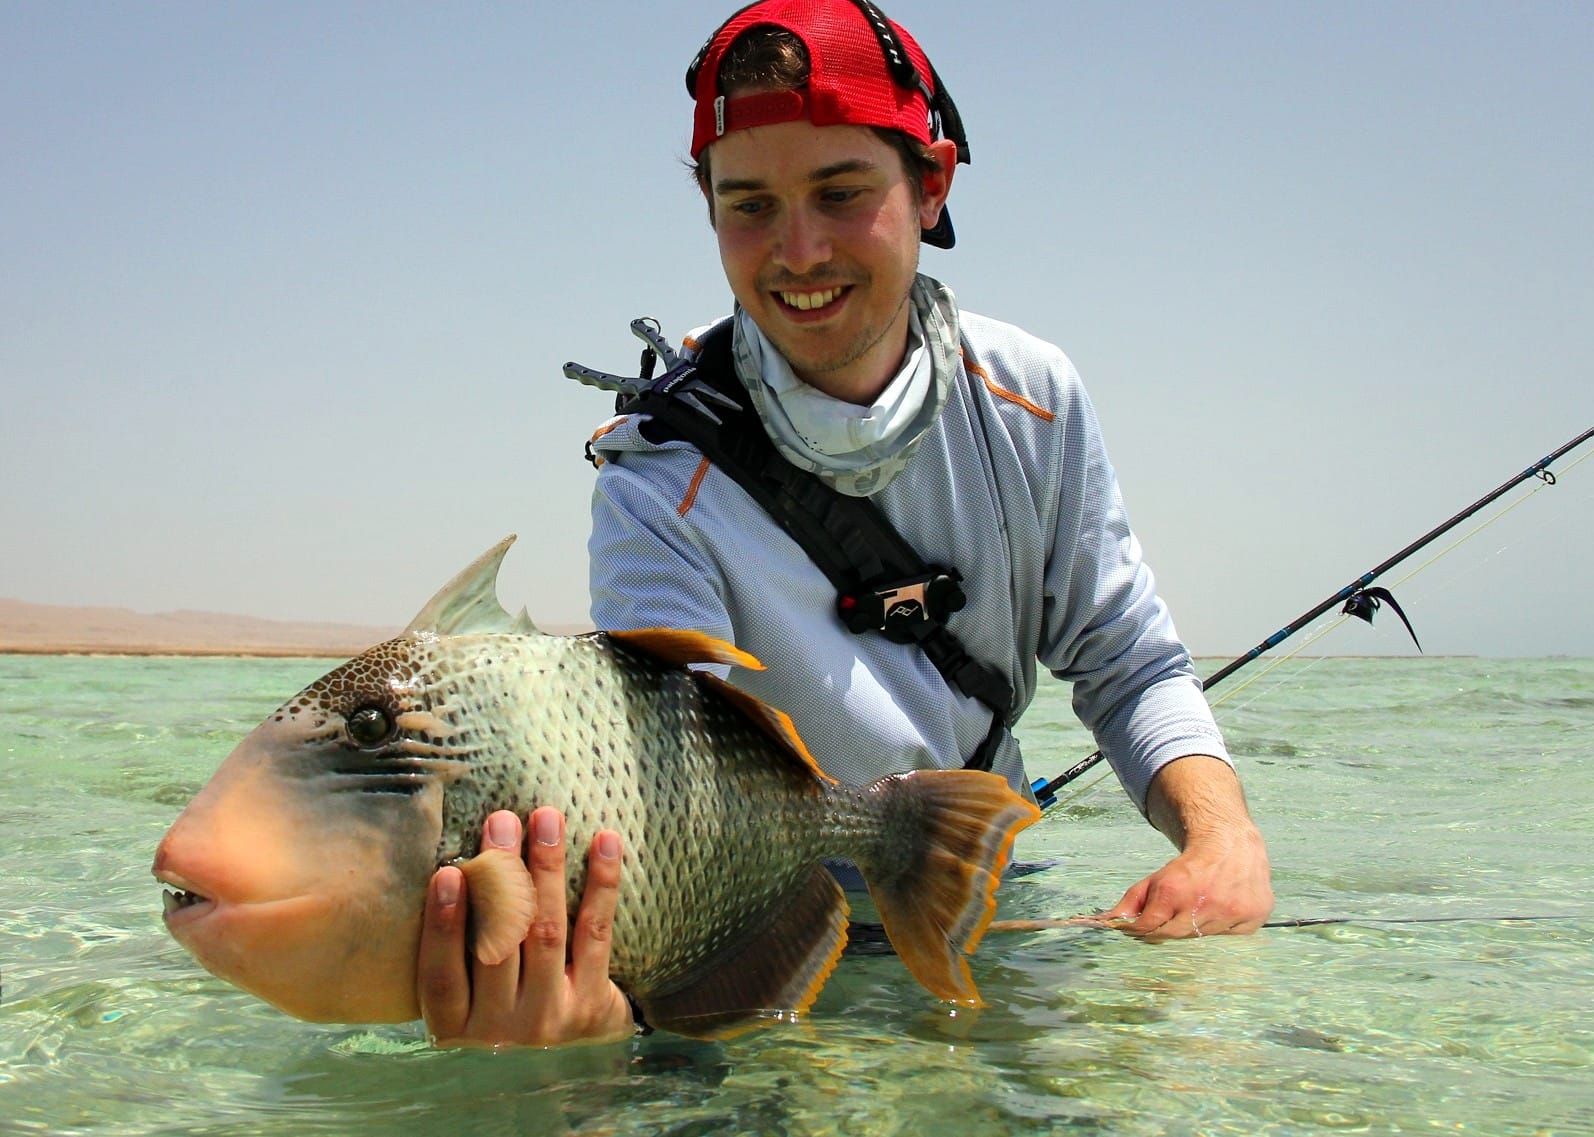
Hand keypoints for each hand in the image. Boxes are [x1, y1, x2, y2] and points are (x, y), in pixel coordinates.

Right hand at [417, 807, 633, 1045]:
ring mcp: (546, 1020)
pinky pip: (595, 934)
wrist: (571, 1039)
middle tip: (502, 821)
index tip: (447, 872)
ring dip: (546, 869)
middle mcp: (498, 1029)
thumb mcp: (466, 981)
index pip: (441, 975)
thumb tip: (451, 859)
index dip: (443, 925)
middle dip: (500, 877)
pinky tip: (604, 843)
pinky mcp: (591, 1006)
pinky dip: (601, 884)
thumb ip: (456, 939)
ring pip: (545, 933)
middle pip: (497, 945)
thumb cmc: (502, 991)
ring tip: (546, 820)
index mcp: (454, 1024)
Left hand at [1101, 755, 1273, 939]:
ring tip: (1193, 908)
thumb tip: (1109, 922)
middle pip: (1171, 934)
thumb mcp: (1157, 877)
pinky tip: (1218, 909)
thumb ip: (1133, 900)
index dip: (1137, 928)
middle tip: (1162, 921)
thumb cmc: (1190, 864)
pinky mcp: (1253, 917)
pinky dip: (1218, 927)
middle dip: (1162, 929)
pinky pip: (1227, 935)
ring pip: (1200, 936)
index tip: (1133, 928)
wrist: (1232, 844)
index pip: (1147, 925)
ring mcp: (1231, 912)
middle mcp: (1204, 902)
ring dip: (1192, 927)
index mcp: (1175, 889)